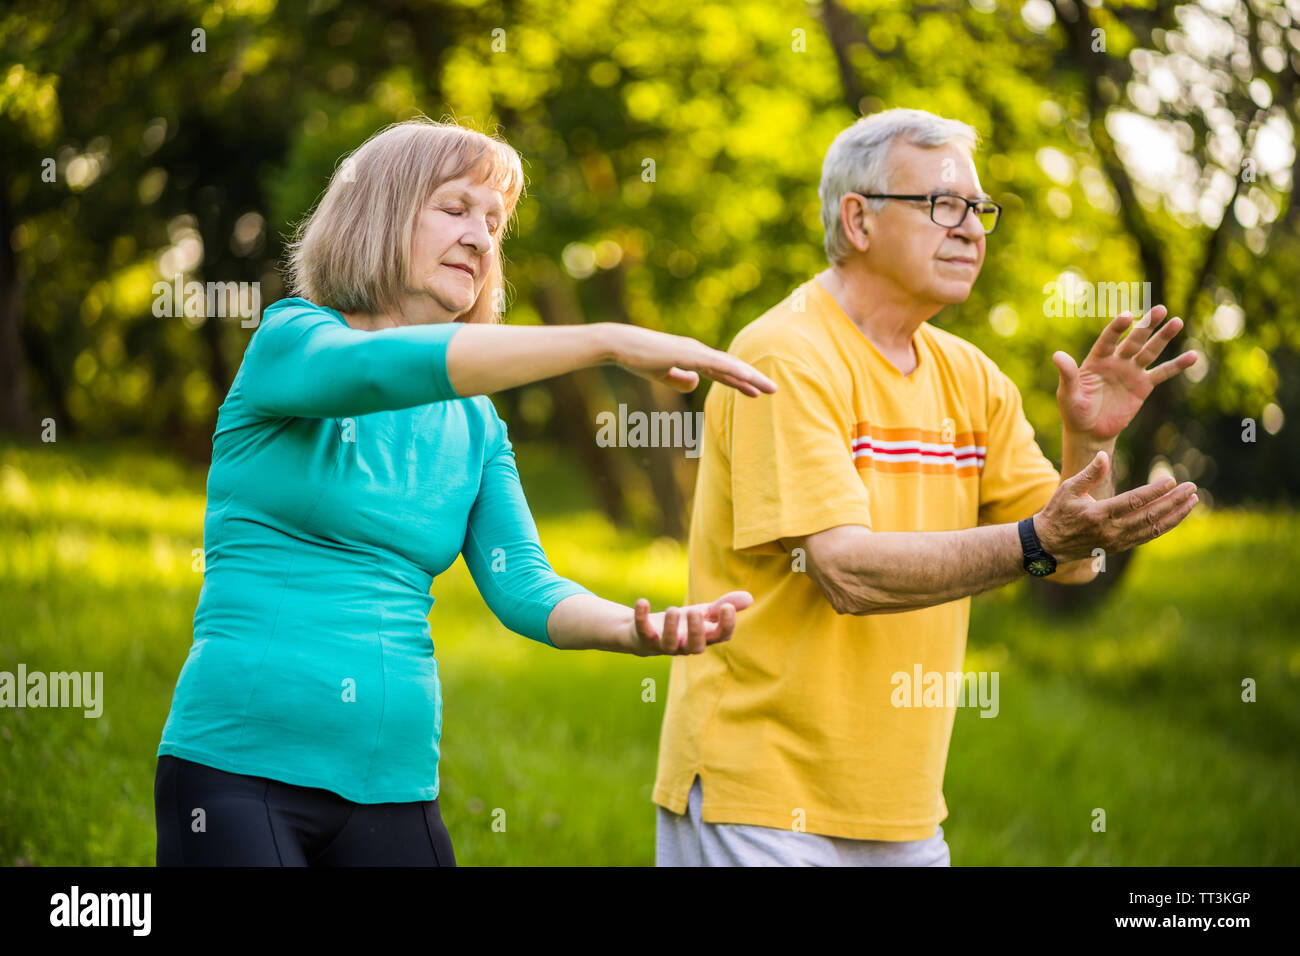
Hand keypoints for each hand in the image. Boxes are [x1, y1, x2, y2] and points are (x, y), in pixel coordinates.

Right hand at [601, 325, 776, 396]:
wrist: (620, 344)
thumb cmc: (637, 358)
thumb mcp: (662, 374)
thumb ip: (679, 379)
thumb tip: (696, 383)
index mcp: (692, 356)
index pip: (722, 370)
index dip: (740, 382)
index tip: (756, 392)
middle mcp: (698, 351)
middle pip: (732, 366)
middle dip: (753, 379)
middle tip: (774, 390)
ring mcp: (695, 352)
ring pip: (730, 365)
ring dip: (752, 377)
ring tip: (771, 388)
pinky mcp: (689, 355)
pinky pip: (718, 364)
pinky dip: (735, 371)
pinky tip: (750, 378)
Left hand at [629, 590, 753, 655]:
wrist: (646, 631)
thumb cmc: (681, 623)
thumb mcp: (703, 613)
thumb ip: (722, 606)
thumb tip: (750, 597)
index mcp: (703, 638)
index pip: (720, 637)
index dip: (726, 625)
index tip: (726, 607)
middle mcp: (685, 645)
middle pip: (696, 647)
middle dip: (697, 631)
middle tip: (695, 612)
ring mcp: (664, 645)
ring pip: (669, 645)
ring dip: (671, 627)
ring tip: (673, 609)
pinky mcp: (644, 639)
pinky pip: (643, 632)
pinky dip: (641, 617)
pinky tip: (643, 601)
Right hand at [1033, 450, 1197, 562]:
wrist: (1048, 545)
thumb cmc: (1057, 512)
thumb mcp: (1068, 489)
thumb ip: (1089, 473)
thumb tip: (1103, 455)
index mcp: (1098, 514)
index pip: (1134, 501)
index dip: (1155, 491)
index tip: (1172, 480)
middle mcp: (1111, 530)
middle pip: (1150, 516)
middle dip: (1174, 502)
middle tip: (1192, 488)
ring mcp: (1117, 541)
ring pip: (1153, 529)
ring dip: (1176, 515)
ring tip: (1192, 501)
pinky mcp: (1119, 546)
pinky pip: (1148, 536)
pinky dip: (1165, 526)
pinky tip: (1176, 515)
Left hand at [1053, 305, 1197, 441]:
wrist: (1090, 431)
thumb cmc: (1075, 411)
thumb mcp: (1068, 394)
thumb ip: (1067, 374)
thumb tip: (1057, 354)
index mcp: (1096, 359)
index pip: (1108, 339)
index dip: (1117, 328)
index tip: (1127, 316)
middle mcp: (1116, 361)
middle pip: (1133, 340)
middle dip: (1146, 326)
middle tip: (1160, 309)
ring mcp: (1131, 371)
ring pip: (1150, 351)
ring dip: (1163, 337)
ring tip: (1177, 322)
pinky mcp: (1143, 385)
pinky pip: (1162, 373)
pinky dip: (1177, 365)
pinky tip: (1193, 356)